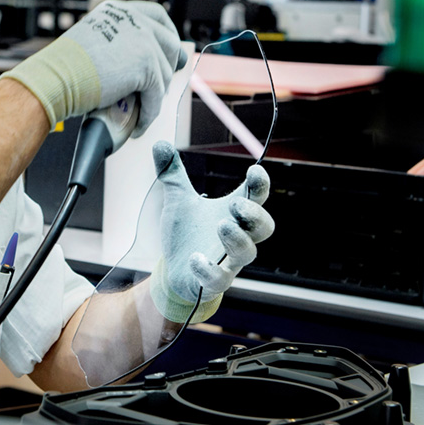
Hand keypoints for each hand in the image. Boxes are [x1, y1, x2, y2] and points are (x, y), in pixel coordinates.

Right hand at [0, 0, 187, 134]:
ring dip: (155, 96)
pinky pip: (156, 95)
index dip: (167, 34)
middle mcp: (135, 20)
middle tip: (164, 85)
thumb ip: (117, 42)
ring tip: (144, 111)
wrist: (54, 78)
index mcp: (120, 11)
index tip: (170, 51)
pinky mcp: (146, 66)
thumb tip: (137, 62)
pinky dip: (149, 113)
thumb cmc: (64, 67)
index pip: (157, 16)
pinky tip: (139, 125)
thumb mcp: (94, 40)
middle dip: (170, 65)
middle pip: (169, 43)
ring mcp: (144, 41)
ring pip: (163, 74)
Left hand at [148, 141, 273, 322]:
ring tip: (221, 225)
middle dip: (255, 215)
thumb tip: (159, 143)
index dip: (260, 185)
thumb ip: (172, 174)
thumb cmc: (186, 233)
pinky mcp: (213, 281)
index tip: (255, 170)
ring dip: (237, 238)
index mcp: (232, 214)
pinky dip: (208, 268)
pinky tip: (195, 258)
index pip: (256, 197)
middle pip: (264, 228)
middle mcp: (236, 237)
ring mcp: (227, 261)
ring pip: (247, 253)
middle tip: (237, 204)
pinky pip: (219, 279)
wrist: (174, 270)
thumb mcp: (178, 200)